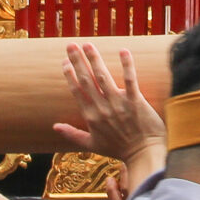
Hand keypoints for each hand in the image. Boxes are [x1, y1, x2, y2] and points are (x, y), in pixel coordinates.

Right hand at [51, 43, 163, 163]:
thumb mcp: (92, 144)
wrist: (144, 155)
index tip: (65, 61)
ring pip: (103, 77)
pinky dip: (127, 65)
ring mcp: (118, 104)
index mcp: (91, 117)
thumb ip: (72, 134)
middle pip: (87, 80)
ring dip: (95, 59)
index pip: (77, 91)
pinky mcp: (135, 102)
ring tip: (87, 45)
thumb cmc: (119, 150)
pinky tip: (123, 51)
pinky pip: (129, 80)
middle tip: (71, 45)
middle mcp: (102, 108)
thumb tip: (55, 127)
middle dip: (78, 61)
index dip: (70, 75)